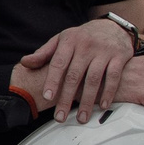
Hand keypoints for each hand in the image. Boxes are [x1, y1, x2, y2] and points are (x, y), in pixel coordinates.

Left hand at [18, 19, 136, 121]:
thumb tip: (25, 63)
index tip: (47, 97)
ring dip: (87, 101)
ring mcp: (103, 51)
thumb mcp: (62, 40)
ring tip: (81, 118)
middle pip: (74, 76)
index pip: (58, 63)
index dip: (52, 80)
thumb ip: (44, 53)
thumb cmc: (83, 36)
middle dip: (66, 98)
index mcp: (69, 41)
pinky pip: (113, 77)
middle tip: (60, 116)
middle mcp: (86, 46)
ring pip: (93, 79)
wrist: (112, 26)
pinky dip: (107, 93)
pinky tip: (102, 106)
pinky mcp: (119, 57)